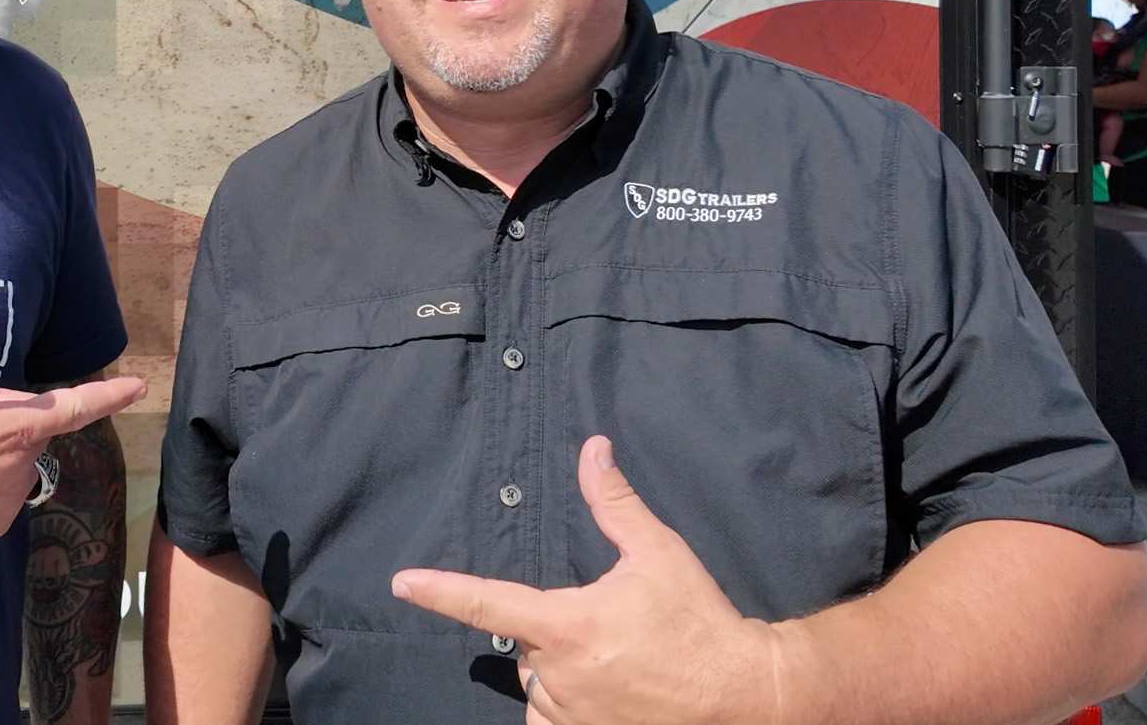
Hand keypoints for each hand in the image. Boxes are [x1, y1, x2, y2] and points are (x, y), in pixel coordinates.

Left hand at [391, 436, 780, 724]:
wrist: (743, 694)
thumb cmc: (698, 622)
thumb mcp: (657, 554)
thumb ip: (614, 504)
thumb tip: (592, 449)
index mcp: (567, 627)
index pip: (487, 603)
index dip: (440, 591)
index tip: (403, 583)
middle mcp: (559, 676)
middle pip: (525, 647)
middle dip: (550, 634)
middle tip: (608, 629)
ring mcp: (571, 715)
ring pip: (538, 687)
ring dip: (560, 673)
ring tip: (615, 664)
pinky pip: (549, 724)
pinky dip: (560, 708)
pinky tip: (596, 697)